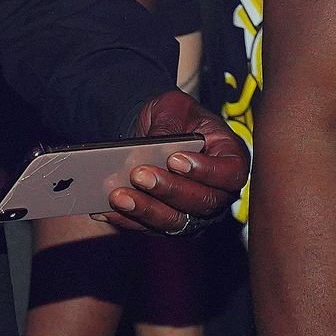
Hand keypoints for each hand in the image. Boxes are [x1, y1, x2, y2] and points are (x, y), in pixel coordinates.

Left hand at [93, 89, 248, 235]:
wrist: (158, 129)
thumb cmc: (176, 116)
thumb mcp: (174, 107)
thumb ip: (169, 124)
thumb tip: (151, 148)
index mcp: (230, 158)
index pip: (230, 173)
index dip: (206, 171)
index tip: (176, 160)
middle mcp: (218, 192)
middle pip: (201, 202)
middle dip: (167, 189)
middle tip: (139, 175)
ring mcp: (195, 212)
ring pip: (175, 221)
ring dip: (145, 209)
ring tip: (117, 196)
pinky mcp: (169, 222)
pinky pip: (150, 227)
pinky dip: (127, 219)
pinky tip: (105, 210)